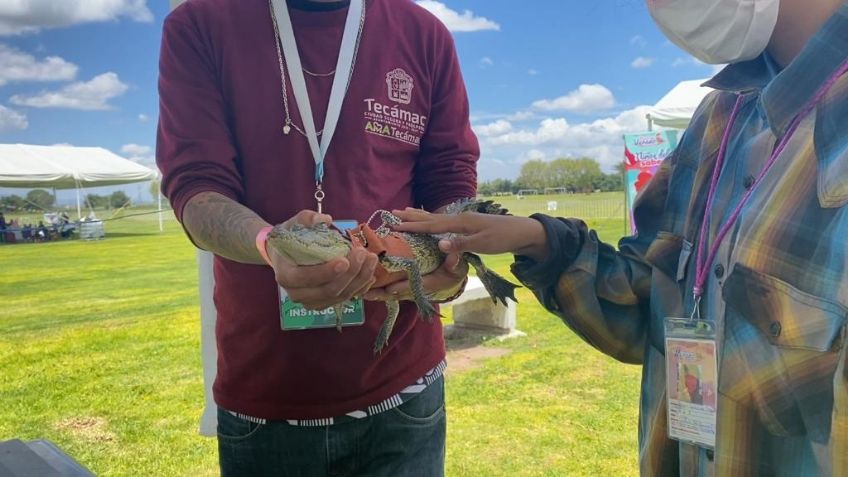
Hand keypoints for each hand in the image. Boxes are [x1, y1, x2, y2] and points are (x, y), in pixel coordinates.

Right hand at [269, 210, 377, 309]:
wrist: (286, 257)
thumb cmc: (290, 239)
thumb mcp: (293, 225)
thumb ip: (307, 219)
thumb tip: (326, 219)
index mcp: (286, 275)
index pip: (306, 278)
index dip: (326, 272)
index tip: (345, 260)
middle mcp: (297, 293)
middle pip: (328, 290)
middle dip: (350, 273)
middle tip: (363, 254)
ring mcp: (312, 301)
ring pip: (340, 296)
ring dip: (359, 279)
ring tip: (371, 260)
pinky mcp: (325, 303)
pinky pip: (346, 299)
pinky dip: (360, 288)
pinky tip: (370, 274)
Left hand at [363, 251, 467, 301]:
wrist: (451, 276)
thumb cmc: (453, 269)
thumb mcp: (456, 265)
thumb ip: (454, 261)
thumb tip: (453, 255)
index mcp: (429, 282)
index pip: (414, 286)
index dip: (403, 288)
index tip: (391, 288)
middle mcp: (415, 288)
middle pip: (396, 293)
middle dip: (381, 294)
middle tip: (366, 294)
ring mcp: (408, 287)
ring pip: (390, 292)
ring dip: (375, 292)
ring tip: (359, 292)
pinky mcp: (402, 285)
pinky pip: (388, 288)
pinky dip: (377, 288)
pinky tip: (362, 286)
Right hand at [390, 208, 549, 260]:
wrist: (523, 232)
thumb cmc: (504, 238)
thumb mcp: (483, 244)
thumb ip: (460, 244)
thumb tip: (438, 243)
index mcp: (461, 222)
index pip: (432, 225)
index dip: (413, 226)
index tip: (394, 225)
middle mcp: (460, 218)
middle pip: (431, 217)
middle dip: (412, 216)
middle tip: (392, 213)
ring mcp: (465, 220)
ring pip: (436, 217)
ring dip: (420, 216)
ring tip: (405, 211)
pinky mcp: (469, 224)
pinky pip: (444, 221)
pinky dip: (433, 220)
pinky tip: (431, 220)